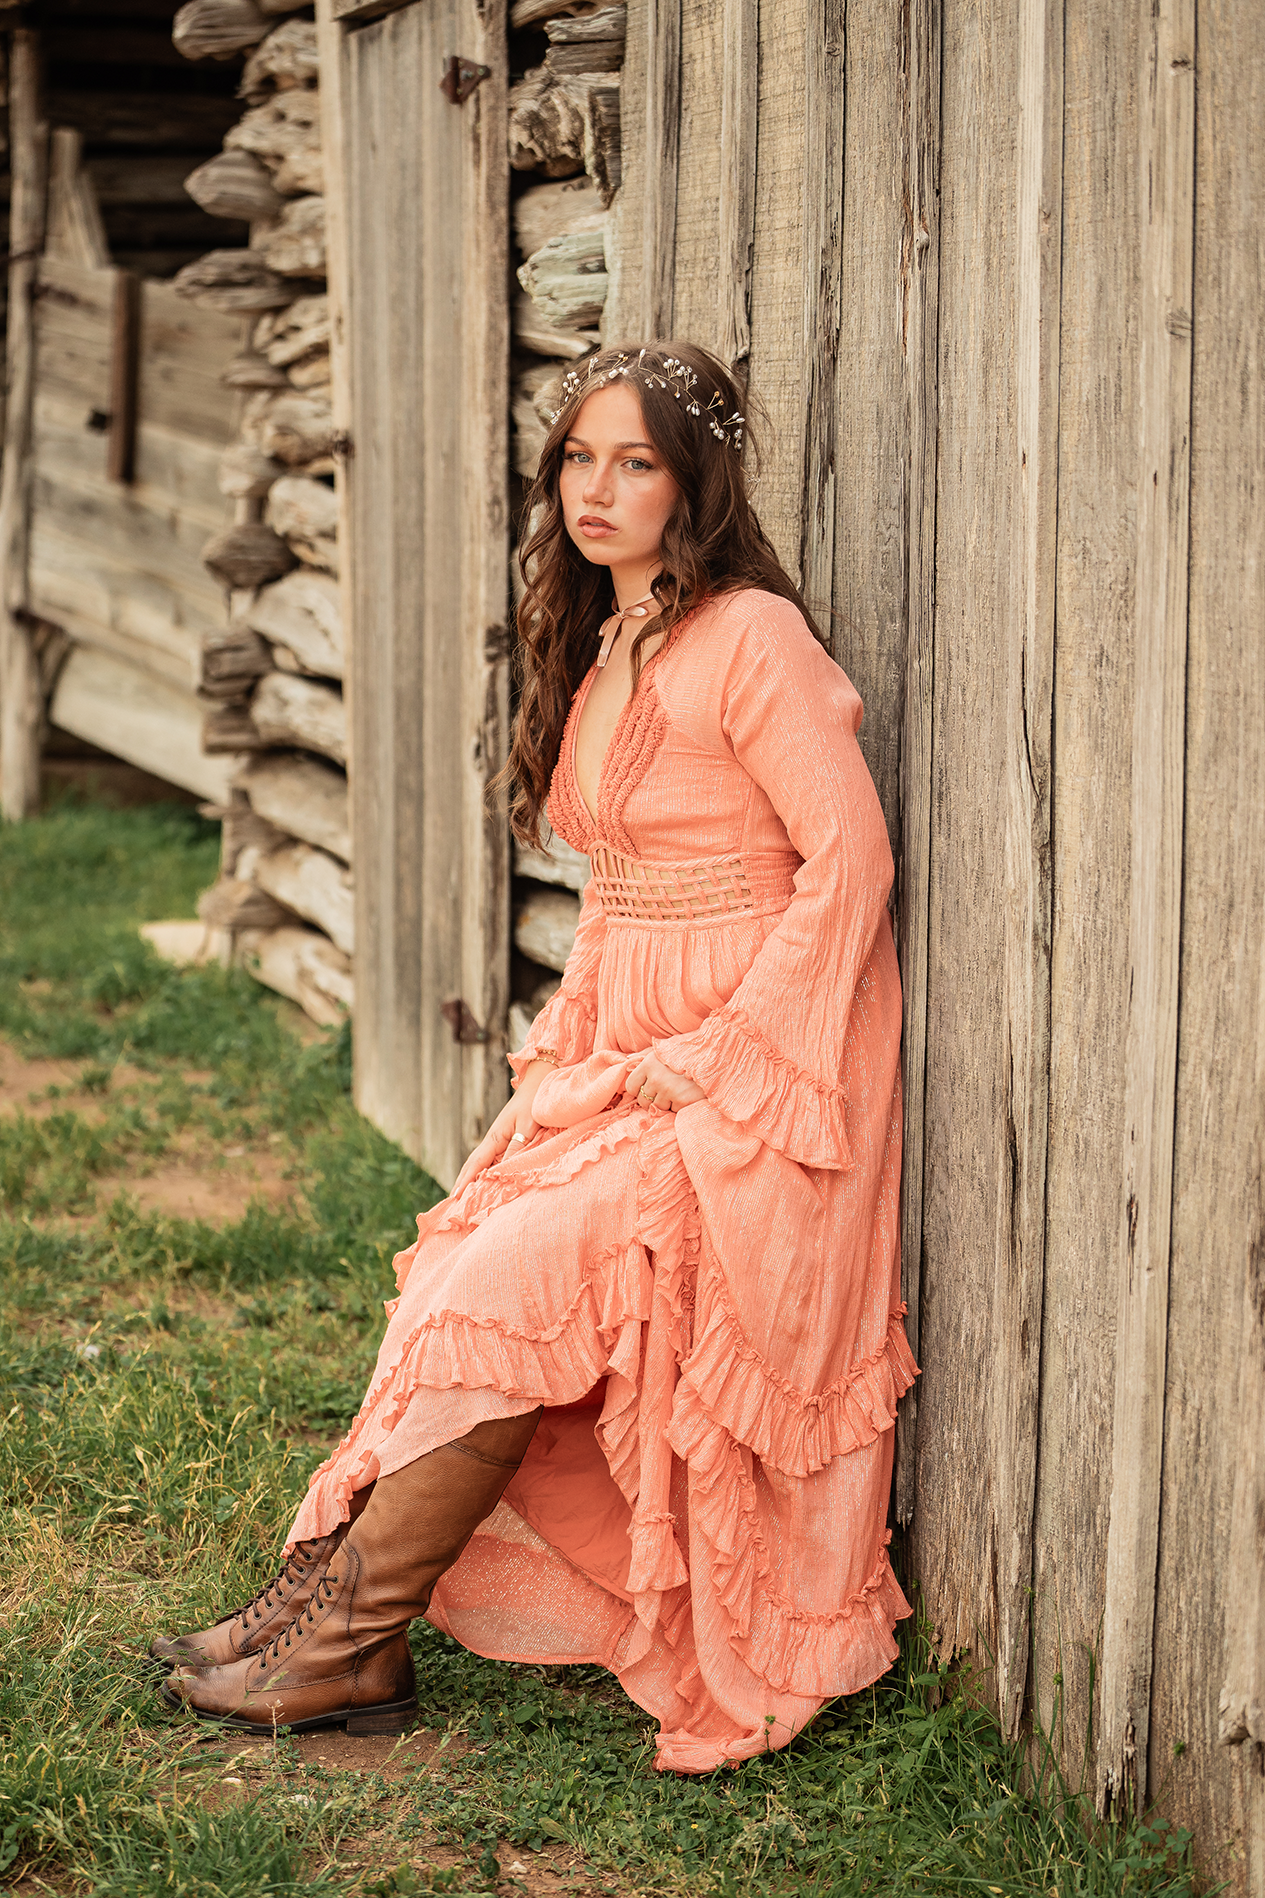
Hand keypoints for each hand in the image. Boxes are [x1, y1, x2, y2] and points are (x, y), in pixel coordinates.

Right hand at [452, 1057, 552, 1194]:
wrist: (539, 1083)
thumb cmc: (535, 1104)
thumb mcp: (527, 1127)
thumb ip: (516, 1148)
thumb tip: (502, 1170)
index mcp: (495, 1137)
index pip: (477, 1163)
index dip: (466, 1180)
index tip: (455, 1196)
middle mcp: (493, 1139)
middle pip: (473, 1164)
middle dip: (462, 1182)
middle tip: (452, 1202)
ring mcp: (498, 1139)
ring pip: (480, 1163)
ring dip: (471, 1178)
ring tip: (462, 1196)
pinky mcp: (506, 1139)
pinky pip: (491, 1159)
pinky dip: (484, 1172)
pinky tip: (484, 1180)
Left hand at [624, 1051, 704, 1112]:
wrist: (715, 1057)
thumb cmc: (687, 1052)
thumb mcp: (664, 1049)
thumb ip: (645, 1054)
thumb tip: (628, 1058)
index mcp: (648, 1064)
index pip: (631, 1086)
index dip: (638, 1088)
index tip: (647, 1086)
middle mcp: (656, 1078)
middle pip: (643, 1101)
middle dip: (652, 1098)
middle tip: (665, 1089)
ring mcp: (669, 1091)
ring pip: (658, 1107)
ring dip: (666, 1102)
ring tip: (678, 1090)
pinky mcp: (683, 1101)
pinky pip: (673, 1110)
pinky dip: (679, 1105)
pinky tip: (687, 1093)